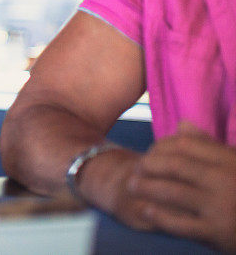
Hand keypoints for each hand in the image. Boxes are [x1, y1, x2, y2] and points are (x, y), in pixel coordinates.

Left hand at [123, 122, 235, 250]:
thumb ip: (209, 146)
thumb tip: (181, 125)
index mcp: (229, 161)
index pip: (186, 146)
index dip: (162, 146)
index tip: (150, 150)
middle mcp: (225, 181)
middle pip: (175, 166)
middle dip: (150, 165)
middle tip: (136, 167)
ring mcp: (220, 208)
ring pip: (174, 193)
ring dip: (148, 188)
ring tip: (132, 185)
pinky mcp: (218, 233)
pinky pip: (182, 224)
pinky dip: (160, 217)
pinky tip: (146, 210)